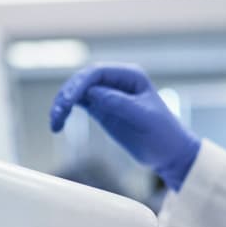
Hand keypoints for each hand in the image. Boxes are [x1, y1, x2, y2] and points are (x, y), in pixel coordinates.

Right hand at [49, 64, 199, 190]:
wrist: (170, 153)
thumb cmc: (164, 134)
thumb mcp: (144, 118)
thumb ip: (119, 104)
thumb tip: (92, 93)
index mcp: (131, 76)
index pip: (98, 72)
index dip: (80, 84)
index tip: (69, 101)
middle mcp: (117, 82)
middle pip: (83, 80)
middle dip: (67, 94)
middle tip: (58, 113)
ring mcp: (108, 95)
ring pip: (77, 92)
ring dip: (62, 104)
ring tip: (55, 122)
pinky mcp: (102, 110)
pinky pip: (78, 104)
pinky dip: (66, 112)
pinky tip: (58, 124)